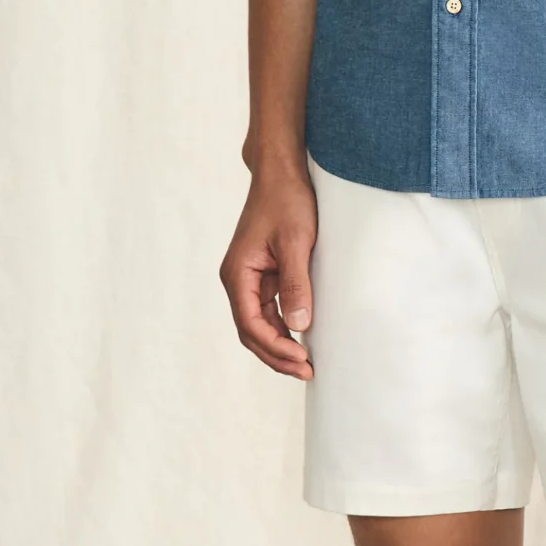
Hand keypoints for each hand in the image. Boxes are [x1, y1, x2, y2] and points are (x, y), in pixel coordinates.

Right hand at [220, 170, 317, 377]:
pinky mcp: (263, 275)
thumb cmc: (287, 201)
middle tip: (307, 371)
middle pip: (251, 331)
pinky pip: (269, 310)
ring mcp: (249, 279)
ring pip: (259, 324)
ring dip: (280, 345)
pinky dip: (283, 327)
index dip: (274, 346)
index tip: (301, 359)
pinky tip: (302, 339)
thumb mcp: (296, 242)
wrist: (281, 173)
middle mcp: (238, 280)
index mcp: (237, 274)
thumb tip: (299, 326)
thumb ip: (296, 284)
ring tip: (306, 364)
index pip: (250, 323)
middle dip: (276, 354)